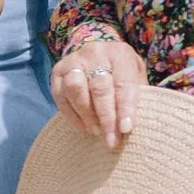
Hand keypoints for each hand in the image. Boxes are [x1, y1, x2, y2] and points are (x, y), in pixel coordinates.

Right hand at [51, 32, 145, 148]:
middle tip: (111, 140)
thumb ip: (136, 96)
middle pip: (99, 88)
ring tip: (96, 131)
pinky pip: (60, 96)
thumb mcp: (135, 78)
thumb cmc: (122, 73)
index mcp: (120, 53)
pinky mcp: (57, 72)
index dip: (125, 107)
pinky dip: (72, 116)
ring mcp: (73, 61)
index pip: (123, 82)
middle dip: (106, 118)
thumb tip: (130, 127)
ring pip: (76, 89)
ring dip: (86, 115)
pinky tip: (84, 126)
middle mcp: (95, 53)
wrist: (98, 56)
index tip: (126, 129)